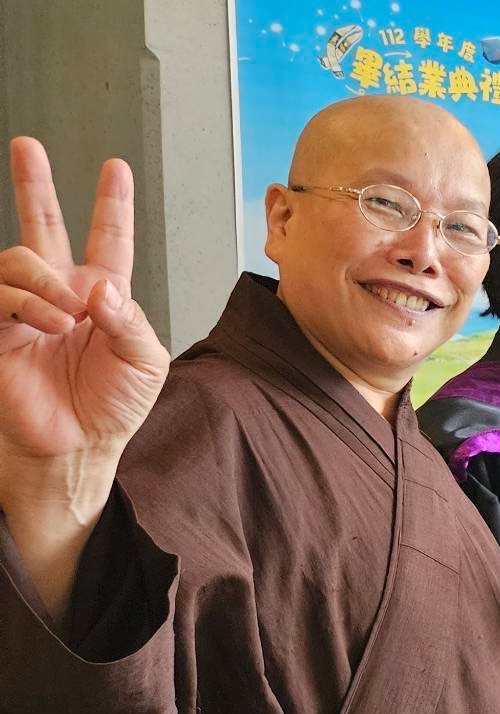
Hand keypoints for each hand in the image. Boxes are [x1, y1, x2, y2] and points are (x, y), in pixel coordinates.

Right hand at [0, 138, 166, 476]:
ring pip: (18, 259)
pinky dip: (27, 303)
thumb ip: (130, 319)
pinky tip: (49, 323)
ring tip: (66, 318)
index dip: (112, 204)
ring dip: (46, 282)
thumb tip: (101, 288)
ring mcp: (25, 309)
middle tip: (26, 146)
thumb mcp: (146, 360)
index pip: (108, 238)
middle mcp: (61, 293)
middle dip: (34, 185)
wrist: (80, 446)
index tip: (115, 168)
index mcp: (103, 296)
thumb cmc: (115, 407)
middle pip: (43, 226)